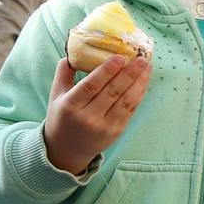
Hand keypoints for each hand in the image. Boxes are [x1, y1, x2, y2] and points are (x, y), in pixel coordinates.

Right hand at [43, 56, 150, 174]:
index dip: (107, 71)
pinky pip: (130, 111)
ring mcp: (104, 127)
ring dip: (139, 83)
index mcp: (71, 106)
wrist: (66, 151)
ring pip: (125, 101)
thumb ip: (63, 73)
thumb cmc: (62, 118)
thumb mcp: (56, 96)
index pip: (91, 85)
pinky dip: (138, 95)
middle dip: (129, 73)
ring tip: (147, 67)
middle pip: (112, 92)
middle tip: (141, 58)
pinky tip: (144, 82)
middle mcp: (88, 118)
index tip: (120, 57)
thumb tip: (73, 52)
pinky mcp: (116, 132)